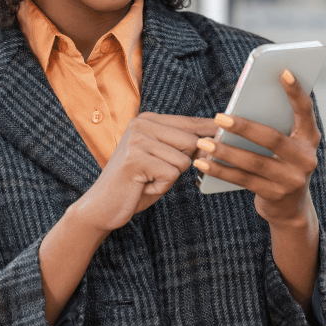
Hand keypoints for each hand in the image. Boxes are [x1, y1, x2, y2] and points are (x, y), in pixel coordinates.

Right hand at [75, 113, 217, 233]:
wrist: (101, 206)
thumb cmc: (136, 184)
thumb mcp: (162, 159)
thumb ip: (183, 146)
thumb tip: (216, 137)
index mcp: (148, 119)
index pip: (190, 122)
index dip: (209, 131)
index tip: (224, 131)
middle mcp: (141, 123)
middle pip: (192, 141)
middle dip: (182, 164)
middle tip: (157, 173)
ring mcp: (137, 140)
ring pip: (183, 160)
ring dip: (169, 178)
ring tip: (147, 179)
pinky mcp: (135, 159)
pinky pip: (171, 174)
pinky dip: (161, 187)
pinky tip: (142, 186)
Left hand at [193, 69, 319, 226]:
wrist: (290, 208)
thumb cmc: (281, 164)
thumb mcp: (285, 145)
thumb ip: (273, 126)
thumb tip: (242, 105)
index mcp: (309, 138)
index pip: (305, 111)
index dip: (295, 91)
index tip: (283, 71)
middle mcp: (306, 158)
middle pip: (272, 139)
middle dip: (244, 127)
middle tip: (220, 116)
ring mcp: (292, 179)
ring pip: (254, 162)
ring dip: (226, 151)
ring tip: (204, 142)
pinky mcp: (276, 195)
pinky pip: (243, 180)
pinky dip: (221, 170)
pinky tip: (203, 163)